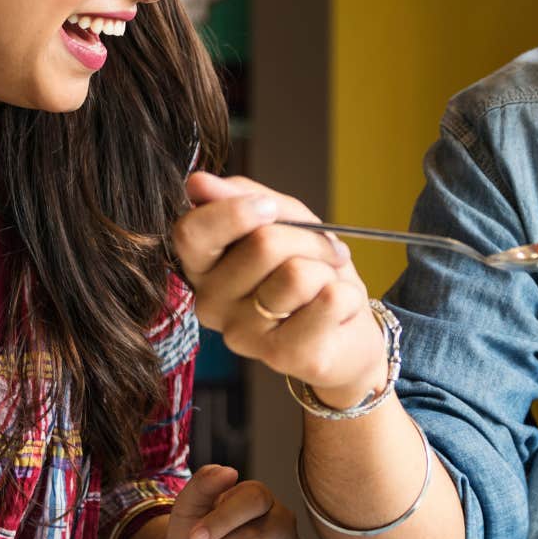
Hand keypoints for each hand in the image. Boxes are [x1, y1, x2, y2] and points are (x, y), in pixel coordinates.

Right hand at [173, 172, 388, 405]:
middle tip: (321, 253)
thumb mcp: (282, 220)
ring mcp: (243, 335)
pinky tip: (335, 312)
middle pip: (262, 244)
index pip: (190, 232)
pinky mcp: (283, 356)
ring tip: (324, 284)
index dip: (234, 212)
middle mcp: (211, 304)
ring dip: (326, 269)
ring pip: (296, 274)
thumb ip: (242, 198)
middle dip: (308, 238)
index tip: (268, 207)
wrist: (346, 328)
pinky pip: (328, 301)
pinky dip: (346, 296)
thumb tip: (197, 182)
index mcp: (202, 266)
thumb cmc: (309, 268)